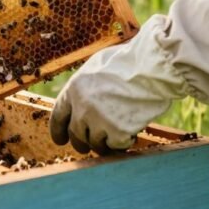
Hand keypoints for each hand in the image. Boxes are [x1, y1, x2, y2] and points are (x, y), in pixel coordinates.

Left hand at [49, 19, 185, 153]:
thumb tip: (82, 97)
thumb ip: (86, 85)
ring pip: (96, 144)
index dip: (57, 130)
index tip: (60, 140)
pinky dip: (124, 142)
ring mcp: (99, 122)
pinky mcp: (118, 133)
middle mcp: (82, 108)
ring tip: (116, 134)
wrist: (150, 68)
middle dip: (81, 143)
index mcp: (74, 89)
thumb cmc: (128, 61)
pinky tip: (132, 133)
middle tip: (87, 147)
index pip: (58, 116)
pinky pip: (117, 146)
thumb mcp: (96, 66)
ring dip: (105, 143)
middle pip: (76, 135)